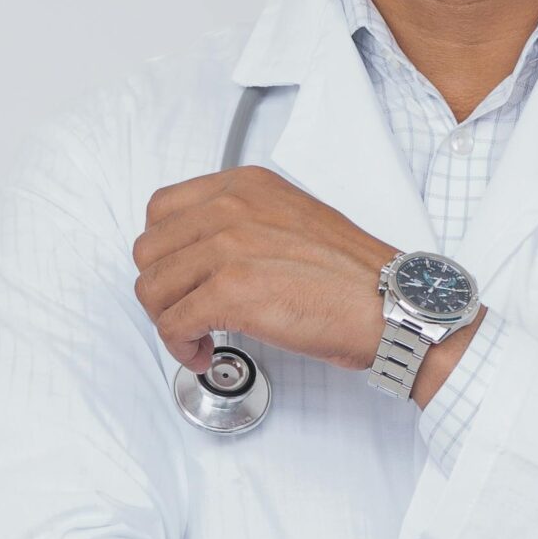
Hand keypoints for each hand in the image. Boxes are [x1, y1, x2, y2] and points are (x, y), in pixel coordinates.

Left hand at [133, 166, 397, 374]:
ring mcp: (227, 248)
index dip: (165, 252)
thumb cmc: (353, 274)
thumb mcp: (293, 217)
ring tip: (199, 337)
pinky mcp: (229, 292)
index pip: (162, 210)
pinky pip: (172, 324)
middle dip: (162, 290)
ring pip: (152, 289)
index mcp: (245, 186)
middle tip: (188, 311)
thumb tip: (205, 254)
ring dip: (170, 321)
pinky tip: (204, 352)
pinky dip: (181, 347)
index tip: (181, 276)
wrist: (389, 304)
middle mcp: (230, 208)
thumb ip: (245, 222)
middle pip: (148, 251)